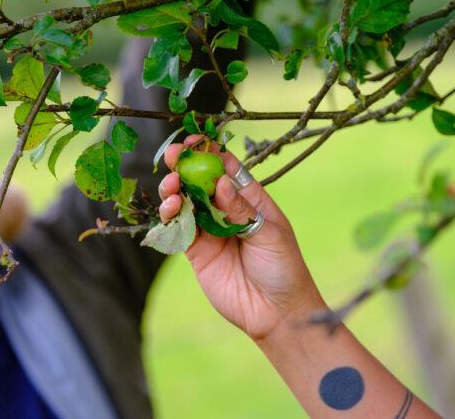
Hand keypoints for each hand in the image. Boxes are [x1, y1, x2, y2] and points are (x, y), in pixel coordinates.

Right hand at [158, 136, 326, 341]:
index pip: (226, 168)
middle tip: (173, 156)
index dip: (210, 152)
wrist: (276, 313)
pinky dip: (170, 215)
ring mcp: (210, 230)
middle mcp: (226, 210)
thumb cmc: (284, 268)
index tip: (195, 140)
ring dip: (174, 188)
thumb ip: (241, 210)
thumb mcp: (269, 234)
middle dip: (185, 165)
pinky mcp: (196, 251)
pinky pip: (179, 228)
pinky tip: (170, 207)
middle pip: (200, 180)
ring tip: (171, 185)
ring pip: (185, 201)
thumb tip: (219, 182)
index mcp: (250, 199)